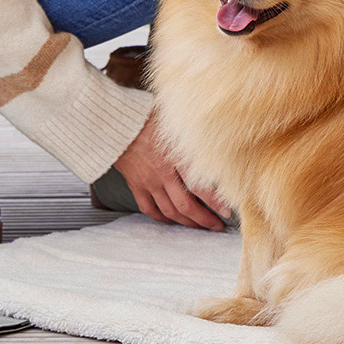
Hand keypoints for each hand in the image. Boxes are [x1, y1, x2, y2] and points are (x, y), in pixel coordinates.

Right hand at [112, 114, 231, 230]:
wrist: (116, 122)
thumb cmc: (147, 117)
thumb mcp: (176, 122)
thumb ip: (195, 135)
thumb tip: (219, 137)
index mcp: (176, 157)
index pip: (200, 187)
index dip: (215, 203)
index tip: (228, 211)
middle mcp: (163, 173)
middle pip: (186, 205)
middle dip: (204, 220)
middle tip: (216, 226)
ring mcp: (148, 181)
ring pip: (170, 210)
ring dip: (186, 222)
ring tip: (199, 226)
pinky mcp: (135, 184)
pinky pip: (148, 208)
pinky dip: (160, 218)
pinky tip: (170, 220)